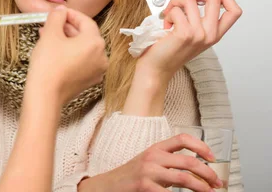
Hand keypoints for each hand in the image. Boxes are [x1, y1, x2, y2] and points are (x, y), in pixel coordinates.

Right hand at [27, 6, 107, 106]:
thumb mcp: (50, 34)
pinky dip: (70, 54)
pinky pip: (81, 61)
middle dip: (66, 27)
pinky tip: (54, 52)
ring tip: (47, 37)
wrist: (45, 95)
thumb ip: (57, 17)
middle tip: (50, 24)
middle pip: (85, 35)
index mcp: (95, 42)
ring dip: (66, 40)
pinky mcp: (88, 81)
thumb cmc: (48, 64)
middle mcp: (101, 56)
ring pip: (82, 48)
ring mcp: (97, 70)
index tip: (58, 12)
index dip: (70, 14)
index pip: (85, 21)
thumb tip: (61, 10)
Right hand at [78, 134, 224, 191]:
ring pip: (184, 178)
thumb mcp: (148, 163)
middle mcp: (153, 157)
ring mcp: (149, 172)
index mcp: (155, 148)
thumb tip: (195, 170)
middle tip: (217, 183)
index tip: (213, 157)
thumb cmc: (131, 176)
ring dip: (202, 188)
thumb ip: (167, 163)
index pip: (182, 139)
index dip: (201, 146)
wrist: (107, 186)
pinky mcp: (145, 187)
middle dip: (208, 173)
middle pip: (189, 161)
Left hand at [137, 0, 241, 79]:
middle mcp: (210, 34)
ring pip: (190, 0)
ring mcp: (199, 34)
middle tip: (185, 0)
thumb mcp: (193, 36)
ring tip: (170, 15)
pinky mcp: (184, 33)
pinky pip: (176, 10)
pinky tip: (166, 25)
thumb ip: (199, 20)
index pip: (235, 11)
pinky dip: (167, 14)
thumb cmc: (170, 52)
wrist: (157, 70)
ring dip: (175, 4)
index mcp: (215, 34)